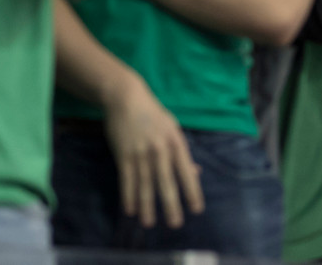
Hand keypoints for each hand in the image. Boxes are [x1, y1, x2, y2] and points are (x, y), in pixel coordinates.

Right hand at [104, 76, 204, 228]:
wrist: (127, 98)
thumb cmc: (153, 115)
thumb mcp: (172, 129)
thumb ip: (182, 153)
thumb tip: (196, 172)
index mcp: (176, 142)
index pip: (186, 171)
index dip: (192, 191)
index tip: (197, 209)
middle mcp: (160, 149)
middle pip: (166, 181)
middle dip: (171, 205)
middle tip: (175, 224)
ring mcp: (141, 152)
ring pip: (145, 184)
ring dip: (147, 206)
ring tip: (149, 223)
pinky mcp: (124, 154)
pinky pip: (127, 179)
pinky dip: (128, 195)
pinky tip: (130, 210)